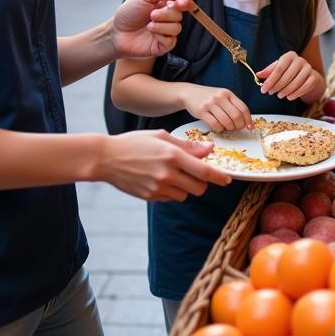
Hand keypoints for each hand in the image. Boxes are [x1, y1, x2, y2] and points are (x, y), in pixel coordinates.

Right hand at [100, 131, 230, 200]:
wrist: (106, 158)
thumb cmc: (135, 142)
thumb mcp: (161, 137)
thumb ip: (186, 146)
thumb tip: (208, 150)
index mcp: (172, 156)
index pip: (204, 171)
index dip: (219, 177)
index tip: (228, 179)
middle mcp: (167, 174)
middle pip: (199, 188)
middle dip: (202, 183)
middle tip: (195, 173)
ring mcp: (158, 188)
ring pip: (185, 195)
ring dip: (186, 187)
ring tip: (173, 174)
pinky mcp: (150, 197)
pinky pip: (170, 198)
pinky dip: (171, 192)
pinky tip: (159, 179)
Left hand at [111, 0, 197, 59]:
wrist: (116, 31)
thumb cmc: (128, 13)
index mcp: (165, 5)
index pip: (183, 2)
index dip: (186, 0)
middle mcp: (168, 19)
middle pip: (180, 15)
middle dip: (166, 13)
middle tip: (152, 14)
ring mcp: (166, 33)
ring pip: (177, 28)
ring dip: (161, 25)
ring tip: (148, 25)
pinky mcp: (163, 46)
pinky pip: (171, 41)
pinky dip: (160, 35)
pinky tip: (151, 33)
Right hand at [184, 83, 252, 131]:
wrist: (189, 93)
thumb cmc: (208, 97)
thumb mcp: (222, 96)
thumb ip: (232, 106)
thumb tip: (246, 122)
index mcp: (228, 93)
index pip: (243, 108)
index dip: (248, 120)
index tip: (249, 127)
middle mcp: (220, 97)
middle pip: (236, 116)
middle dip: (238, 126)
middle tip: (235, 128)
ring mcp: (210, 103)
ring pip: (226, 121)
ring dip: (228, 128)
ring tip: (226, 128)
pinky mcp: (201, 111)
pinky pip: (215, 124)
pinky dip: (219, 129)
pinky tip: (218, 127)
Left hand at [256, 52, 324, 102]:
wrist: (305, 72)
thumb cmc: (288, 70)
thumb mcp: (278, 67)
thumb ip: (268, 71)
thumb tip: (258, 74)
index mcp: (289, 56)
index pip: (279, 69)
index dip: (270, 80)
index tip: (263, 89)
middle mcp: (300, 60)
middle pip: (287, 76)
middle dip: (277, 86)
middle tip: (270, 93)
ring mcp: (308, 68)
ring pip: (297, 82)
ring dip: (286, 91)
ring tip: (279, 95)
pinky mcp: (314, 77)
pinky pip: (306, 87)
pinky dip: (297, 93)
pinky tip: (289, 97)